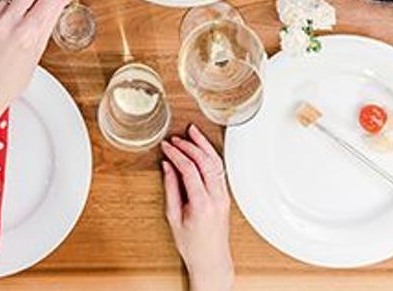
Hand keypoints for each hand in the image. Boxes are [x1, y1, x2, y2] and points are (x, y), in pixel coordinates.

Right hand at [161, 125, 233, 290]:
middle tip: (176, 138)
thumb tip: (167, 166)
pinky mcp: (225, 195)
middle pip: (205, 162)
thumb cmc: (192, 244)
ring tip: (193, 132)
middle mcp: (217, 198)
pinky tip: (202, 148)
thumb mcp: (174, 217)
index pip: (189, 169)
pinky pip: (219, 169)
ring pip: (216, 162)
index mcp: (202, 205)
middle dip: (190, 146)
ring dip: (203, 145)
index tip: (166, 146)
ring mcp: (224, 196)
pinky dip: (210, 155)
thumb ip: (171, 189)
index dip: (177, 154)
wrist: (211, 259)